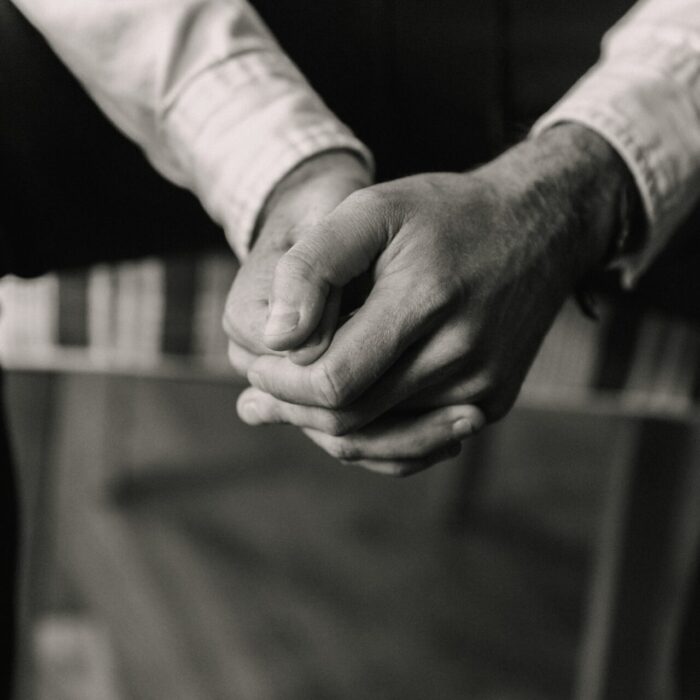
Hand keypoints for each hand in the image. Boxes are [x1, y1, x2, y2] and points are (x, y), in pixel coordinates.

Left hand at [239, 125, 631, 471]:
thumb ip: (313, 267)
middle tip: (254, 399)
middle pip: (352, 418)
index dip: (280, 382)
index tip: (253, 364)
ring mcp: (483, 387)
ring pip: (380, 440)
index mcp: (426, 301)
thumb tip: (274, 337)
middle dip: (292, 410)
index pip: (332, 380)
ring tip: (280, 410)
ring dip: (324, 428)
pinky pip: (418, 447)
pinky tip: (336, 421)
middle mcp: (462, 354)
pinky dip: (369, 440)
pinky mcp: (492, 401)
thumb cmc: (444, 215)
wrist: (537, 229)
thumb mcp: (371, 211)